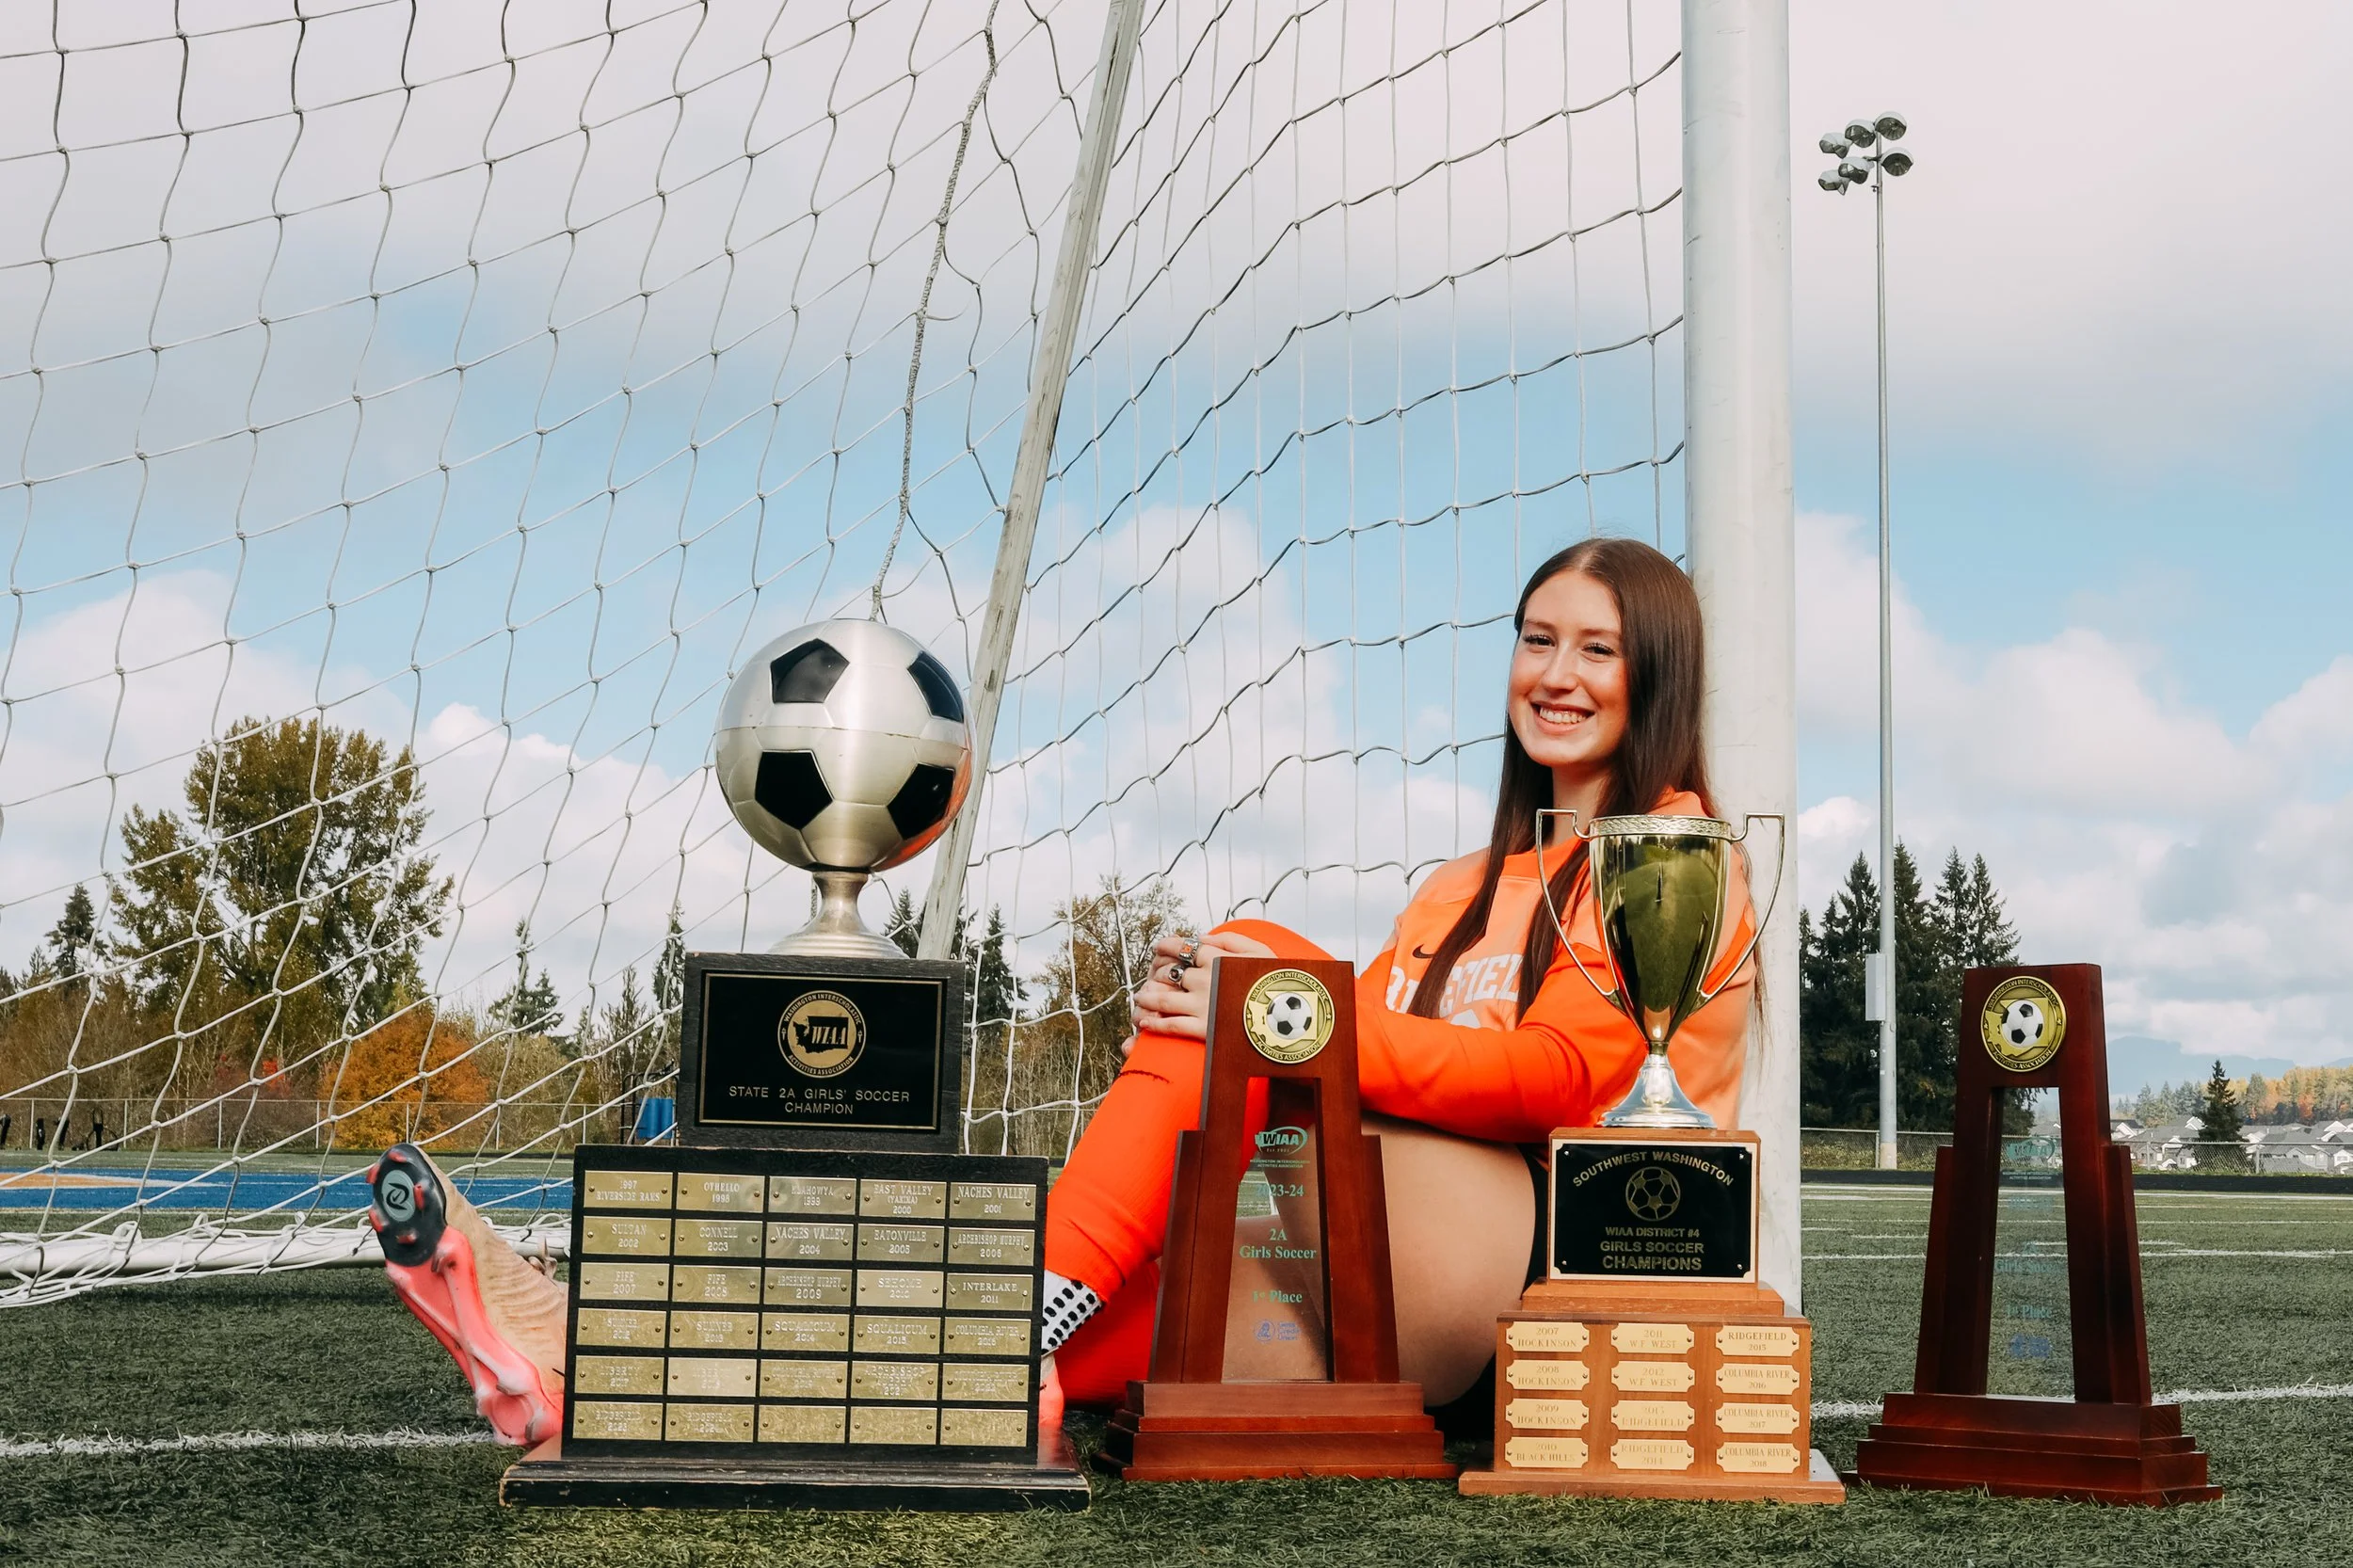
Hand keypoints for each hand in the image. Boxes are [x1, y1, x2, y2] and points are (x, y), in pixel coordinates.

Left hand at [1129, 930, 1277, 1041]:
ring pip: (1163, 999)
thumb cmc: (1278, 981)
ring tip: (1141, 1000)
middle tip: (1149, 979)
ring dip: (1147, 999)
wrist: (1294, 1015)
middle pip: (1167, 974)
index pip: (1180, 948)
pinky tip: (1145, 1023)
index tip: (1158, 950)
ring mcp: (1202, 1004)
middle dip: (1154, 976)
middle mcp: (1204, 978)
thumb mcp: (1260, 951)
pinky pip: (1172, 1026)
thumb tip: (1202, 936)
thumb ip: (1230, 939)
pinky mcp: (1204, 1028)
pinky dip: (1155, 1024)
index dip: (1164, 948)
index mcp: (1216, 957)